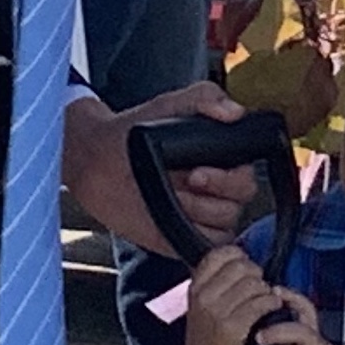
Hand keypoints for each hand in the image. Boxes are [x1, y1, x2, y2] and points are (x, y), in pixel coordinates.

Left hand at [62, 82, 251, 256]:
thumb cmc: (132, 133)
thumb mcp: (169, 105)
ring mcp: (200, 215)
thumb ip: (204, 98)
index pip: (247, 176)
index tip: (199, 167)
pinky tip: (173, 220)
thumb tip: (234, 112)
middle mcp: (215, 189)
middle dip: (216, 192)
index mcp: (220, 160)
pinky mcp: (183, 238)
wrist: (96, 160)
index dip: (229, 176)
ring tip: (170, 198)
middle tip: (187, 180)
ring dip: (199, 213)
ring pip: (226, 225)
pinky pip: (207, 246)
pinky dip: (196, 237)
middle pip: (241, 201)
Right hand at [184, 246, 282, 344]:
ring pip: (253, 284)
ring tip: (266, 297)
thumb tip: (242, 256)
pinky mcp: (232, 328)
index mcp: (195, 287)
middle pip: (240, 267)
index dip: (238, 255)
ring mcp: (216, 312)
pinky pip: (260, 303)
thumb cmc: (208, 334)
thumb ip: (215, 281)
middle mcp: (203, 297)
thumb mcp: (201, 303)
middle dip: (256, 273)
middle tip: (260, 284)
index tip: (246, 263)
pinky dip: (272, 302)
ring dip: (266, 289)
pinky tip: (274, 306)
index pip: (218, 254)